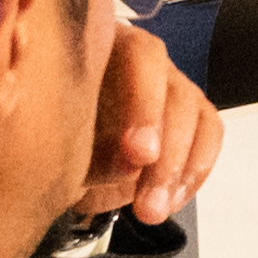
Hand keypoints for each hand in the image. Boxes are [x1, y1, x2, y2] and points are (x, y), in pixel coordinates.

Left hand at [72, 32, 223, 231]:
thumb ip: (87, 154)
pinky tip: (170, 201)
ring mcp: (167, 83)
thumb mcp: (54, 152)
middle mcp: (140, 58)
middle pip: (172, 87)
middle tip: (148, 197)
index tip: (140, 154)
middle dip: (168, 146)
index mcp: (99, 47)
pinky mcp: (188, 112)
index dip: (146, 103)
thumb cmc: (49, 142)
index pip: (139, 56)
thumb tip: (131, 164)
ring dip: (180, 169)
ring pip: (195, 114)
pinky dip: (193, 173)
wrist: (55, 156)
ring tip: (153, 211)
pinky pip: (208, 135)